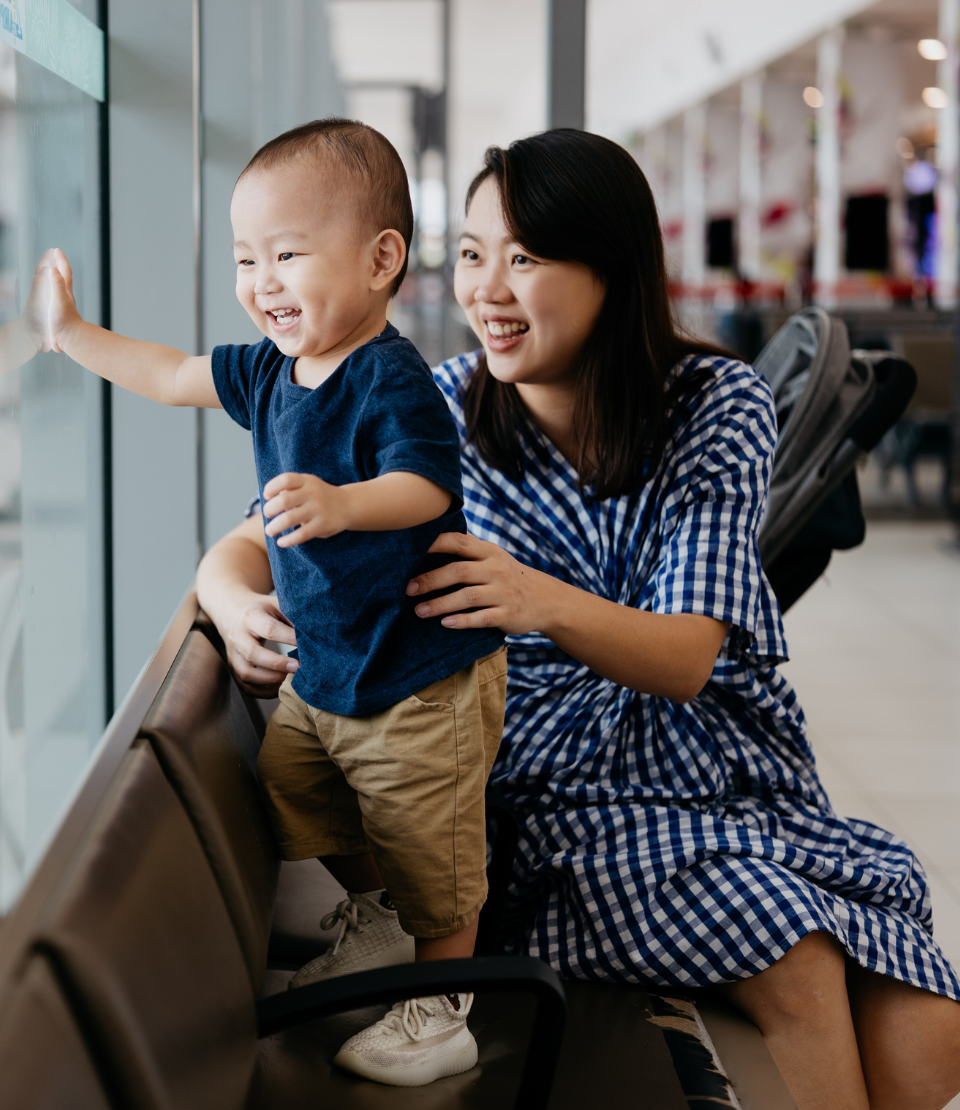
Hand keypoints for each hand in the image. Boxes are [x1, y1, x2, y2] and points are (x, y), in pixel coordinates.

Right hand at [31, 248, 81, 353]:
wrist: (70, 339)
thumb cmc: (64, 320)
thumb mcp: (58, 299)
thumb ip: (56, 284)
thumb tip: (53, 269)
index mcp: (65, 290)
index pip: (64, 271)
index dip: (60, 260)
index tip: (56, 250)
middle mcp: (65, 295)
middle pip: (63, 276)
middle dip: (59, 265)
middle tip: (55, 255)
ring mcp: (63, 304)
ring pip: (60, 286)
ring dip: (56, 277)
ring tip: (52, 271)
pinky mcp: (60, 312)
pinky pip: (56, 296)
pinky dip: (53, 290)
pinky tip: (51, 294)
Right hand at [222, 594, 298, 697]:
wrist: (233, 613)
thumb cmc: (263, 610)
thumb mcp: (276, 605)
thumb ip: (293, 617)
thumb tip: (316, 634)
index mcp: (251, 617)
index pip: (269, 629)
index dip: (289, 639)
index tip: (306, 646)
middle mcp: (238, 636)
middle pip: (253, 654)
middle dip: (278, 664)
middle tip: (299, 668)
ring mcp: (233, 655)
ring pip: (247, 674)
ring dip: (271, 681)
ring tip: (291, 680)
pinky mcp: (234, 669)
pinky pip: (246, 687)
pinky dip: (264, 692)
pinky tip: (281, 689)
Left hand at [263, 472, 349, 546]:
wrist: (347, 505)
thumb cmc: (319, 496)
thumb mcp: (308, 485)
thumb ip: (290, 489)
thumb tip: (270, 501)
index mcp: (307, 481)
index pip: (286, 480)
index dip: (272, 487)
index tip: (266, 496)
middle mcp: (313, 493)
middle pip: (284, 500)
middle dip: (270, 509)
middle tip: (267, 514)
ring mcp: (318, 509)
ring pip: (289, 519)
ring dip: (274, 526)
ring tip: (269, 531)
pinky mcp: (322, 525)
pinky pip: (301, 534)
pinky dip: (288, 540)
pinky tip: (281, 542)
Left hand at [405, 532, 549, 633]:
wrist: (544, 600)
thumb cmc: (505, 577)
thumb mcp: (492, 557)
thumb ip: (467, 550)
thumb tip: (424, 542)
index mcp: (489, 552)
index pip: (459, 541)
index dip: (435, 544)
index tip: (410, 552)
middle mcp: (497, 569)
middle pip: (459, 571)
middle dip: (431, 580)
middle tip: (408, 589)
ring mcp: (504, 592)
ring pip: (467, 597)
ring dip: (440, 604)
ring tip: (419, 611)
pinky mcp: (508, 614)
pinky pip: (482, 618)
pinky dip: (462, 621)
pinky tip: (445, 624)